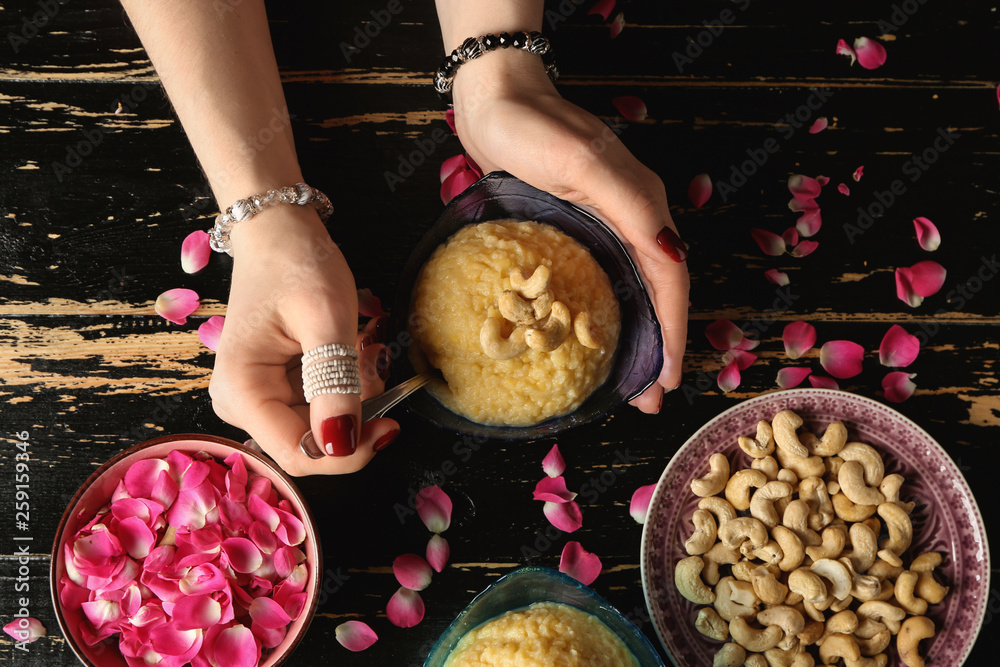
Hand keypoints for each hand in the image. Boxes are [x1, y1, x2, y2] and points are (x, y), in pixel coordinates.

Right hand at [208, 206, 398, 475]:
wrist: (278, 232)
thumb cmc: (297, 264)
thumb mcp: (327, 319)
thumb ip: (335, 385)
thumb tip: (342, 445)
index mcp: (242, 391)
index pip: (298, 455)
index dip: (348, 452)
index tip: (390, 422)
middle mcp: (241, 405)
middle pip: (312, 446)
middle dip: (356, 417)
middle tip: (375, 364)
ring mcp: (257, 399)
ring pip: (322, 429)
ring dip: (356, 400)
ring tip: (364, 349)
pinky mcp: (274, 390)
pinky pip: (321, 409)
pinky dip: (348, 389)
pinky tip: (354, 354)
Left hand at [452, 50, 689, 411]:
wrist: (496, 98)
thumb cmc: (532, 127)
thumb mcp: (581, 161)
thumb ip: (627, 202)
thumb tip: (671, 252)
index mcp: (641, 203)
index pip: (669, 279)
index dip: (672, 331)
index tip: (665, 378)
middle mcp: (632, 216)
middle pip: (657, 291)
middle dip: (658, 347)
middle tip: (648, 398)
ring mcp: (607, 221)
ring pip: (634, 289)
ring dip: (636, 336)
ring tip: (629, 382)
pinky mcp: (581, 225)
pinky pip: (606, 278)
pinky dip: (609, 312)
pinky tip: (595, 336)